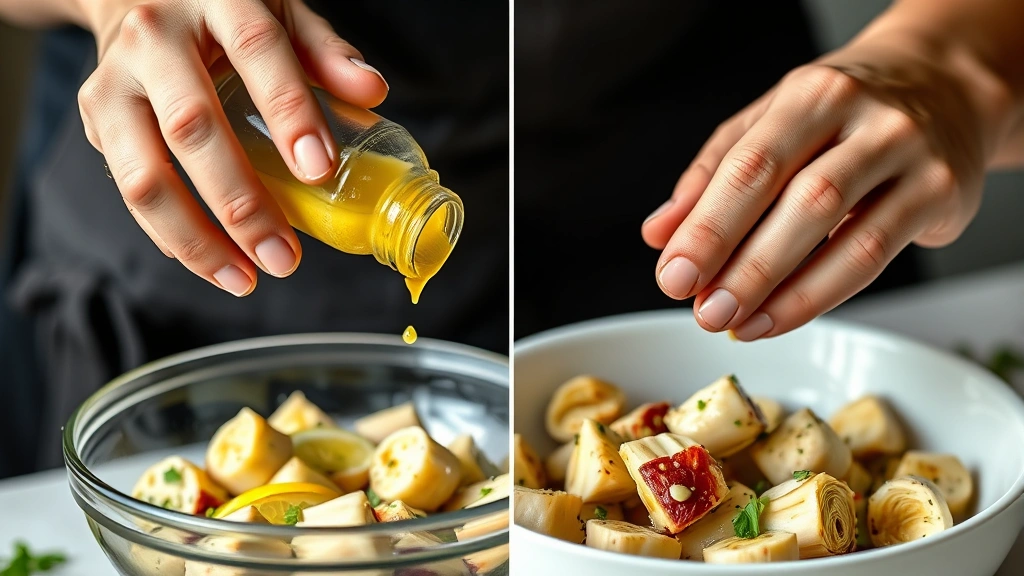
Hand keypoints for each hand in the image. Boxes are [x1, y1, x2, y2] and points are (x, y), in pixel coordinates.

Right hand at [77, 0, 387, 294]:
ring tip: (245, 278)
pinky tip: (213, 263)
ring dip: (197, 239)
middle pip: (192, 127)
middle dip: (240, 202)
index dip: (288, 112)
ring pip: (144, 175)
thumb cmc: (221, 10)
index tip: (319, 169)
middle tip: (284, 256)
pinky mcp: (97, 120)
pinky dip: (171, 235)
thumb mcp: (279, 12)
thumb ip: (325, 51)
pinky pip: (129, 189)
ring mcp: (115, 81)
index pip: (255, 50)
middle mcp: (154, 38)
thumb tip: (373, 90)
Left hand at [641, 34, 1012, 340]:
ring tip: (737, 324)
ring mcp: (910, 155)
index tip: (674, 275)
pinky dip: (821, 295)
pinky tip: (778, 316)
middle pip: (802, 200)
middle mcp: (866, 119)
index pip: (750, 165)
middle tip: (705, 311)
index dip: (708, 227)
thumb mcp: (768, 123)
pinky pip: (875, 256)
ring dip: (782, 290)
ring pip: (844, 232)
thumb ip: (711, 177)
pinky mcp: (940, 194)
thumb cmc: (841, 112)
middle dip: (744, 265)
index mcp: (811, 94)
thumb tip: (659, 234)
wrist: (944, 86)